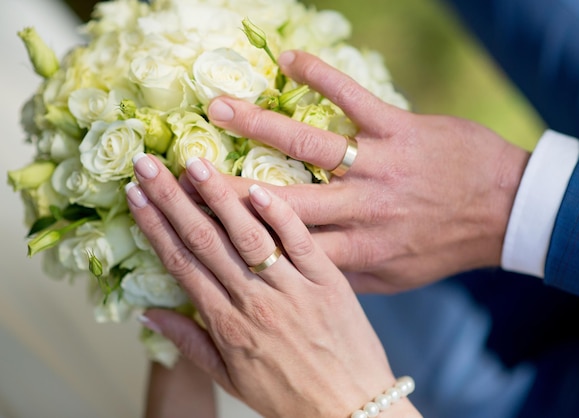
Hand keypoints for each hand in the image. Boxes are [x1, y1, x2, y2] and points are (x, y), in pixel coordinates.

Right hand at [126, 154, 420, 417]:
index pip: (182, 265)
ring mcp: (293, 290)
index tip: (136, 196)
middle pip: (205, 242)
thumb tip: (148, 314)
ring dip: (219, 197)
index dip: (155, 227)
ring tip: (194, 164)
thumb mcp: (231, 379)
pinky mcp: (328, 282)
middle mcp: (254, 303)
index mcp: (227, 325)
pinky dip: (280, 215)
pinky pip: (301, 242)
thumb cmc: (290, 397)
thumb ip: (190, 343)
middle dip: (172, 199)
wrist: (351, 411)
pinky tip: (258, 188)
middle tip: (148, 164)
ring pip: (248, 236)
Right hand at [202, 50, 530, 292]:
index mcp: (353, 253)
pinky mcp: (400, 130)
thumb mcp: (392, 281)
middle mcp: (360, 210)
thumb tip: (295, 272)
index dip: (232, 238)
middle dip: (225, 186)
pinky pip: (355, 99)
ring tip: (217, 109)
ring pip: (309, 145)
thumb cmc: (442, 248)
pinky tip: (288, 59)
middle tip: (181, 170)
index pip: (279, 247)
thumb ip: (342, 276)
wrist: (504, 212)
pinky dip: (323, 77)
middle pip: (280, 198)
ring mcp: (379, 167)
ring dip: (260, 125)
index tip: (191, 227)